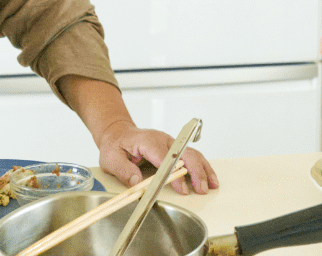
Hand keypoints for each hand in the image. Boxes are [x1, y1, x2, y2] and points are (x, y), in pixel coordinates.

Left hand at [94, 120, 218, 194]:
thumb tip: (136, 181)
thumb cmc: (116, 145)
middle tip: (200, 189)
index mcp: (148, 141)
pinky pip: (190, 154)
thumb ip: (123, 170)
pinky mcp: (174, 147)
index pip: (166, 158)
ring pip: (192, 153)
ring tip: (210, 184)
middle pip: (185, 153)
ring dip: (203, 169)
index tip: (182, 188)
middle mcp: (163, 139)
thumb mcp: (111, 158)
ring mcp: (170, 142)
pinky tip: (207, 176)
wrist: (118, 133)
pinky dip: (201, 165)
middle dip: (195, 172)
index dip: (176, 174)